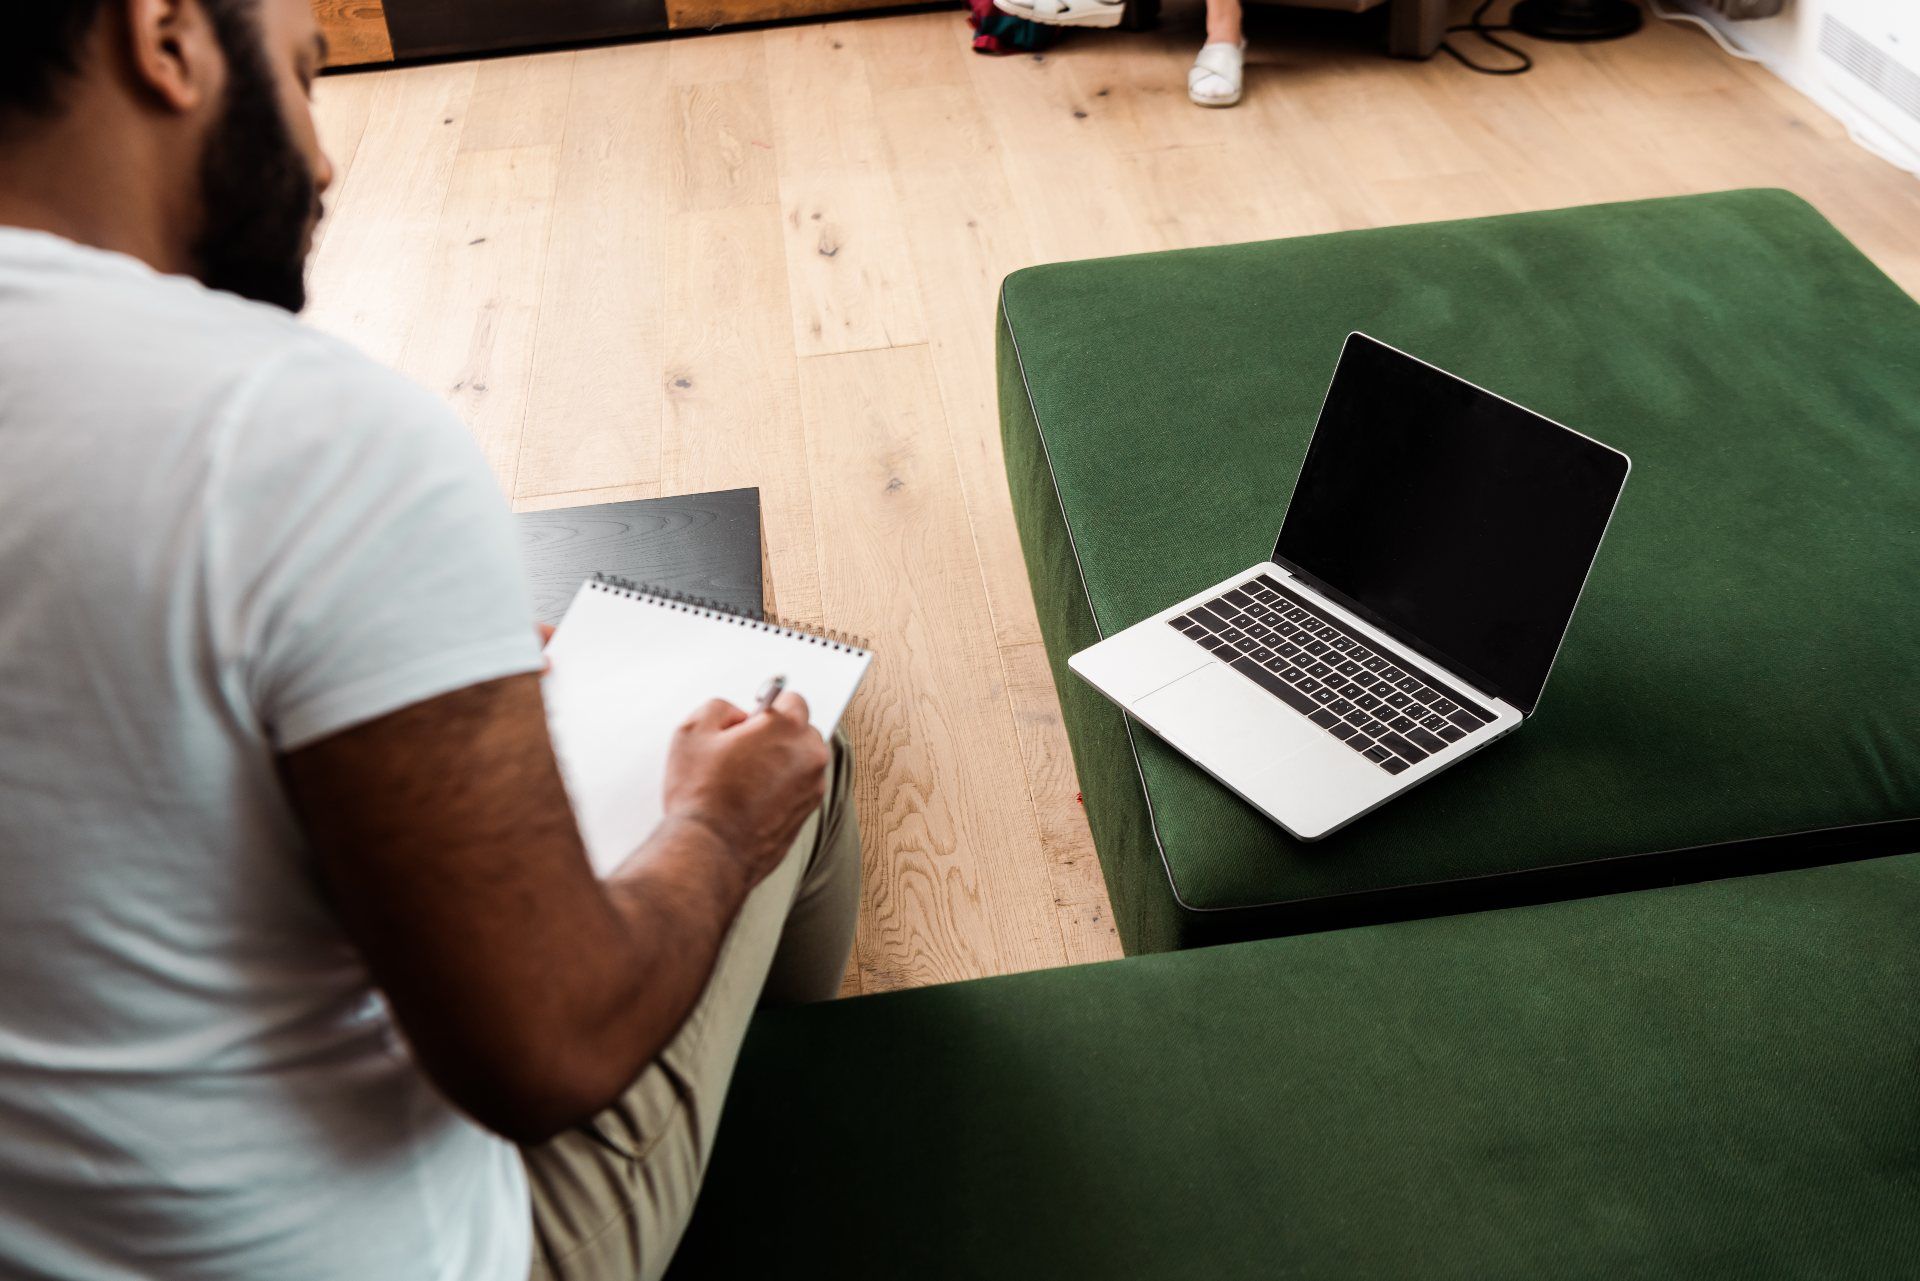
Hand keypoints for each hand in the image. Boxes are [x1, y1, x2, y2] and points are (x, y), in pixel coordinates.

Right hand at [660, 694, 829, 892]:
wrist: (709, 851)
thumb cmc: (701, 796)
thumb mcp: (693, 732)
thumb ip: (720, 708)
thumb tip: (735, 716)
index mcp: (787, 729)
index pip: (791, 700)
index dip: (763, 709)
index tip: (749, 722)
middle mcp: (809, 756)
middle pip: (800, 731)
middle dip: (775, 736)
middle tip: (740, 752)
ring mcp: (812, 788)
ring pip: (800, 762)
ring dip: (779, 764)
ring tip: (742, 781)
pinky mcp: (807, 815)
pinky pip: (797, 790)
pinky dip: (780, 790)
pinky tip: (750, 800)